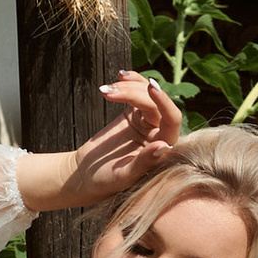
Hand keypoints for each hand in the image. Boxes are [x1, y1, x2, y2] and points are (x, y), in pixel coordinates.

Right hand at [16, 75, 183, 214]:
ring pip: (145, 94)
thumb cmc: (106, 182)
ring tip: (105, 90)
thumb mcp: (123, 176)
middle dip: (134, 93)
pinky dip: (130, 82)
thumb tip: (164, 146)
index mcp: (164, 149)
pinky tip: (120, 75)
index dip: (164, 101)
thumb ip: (144, 163)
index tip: (150, 86)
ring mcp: (147, 122)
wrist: (86, 176)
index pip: (172, 120)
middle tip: (109, 93)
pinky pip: (137, 93)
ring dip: (127, 87)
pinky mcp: (134, 114)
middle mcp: (160, 133)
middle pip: (155, 103)